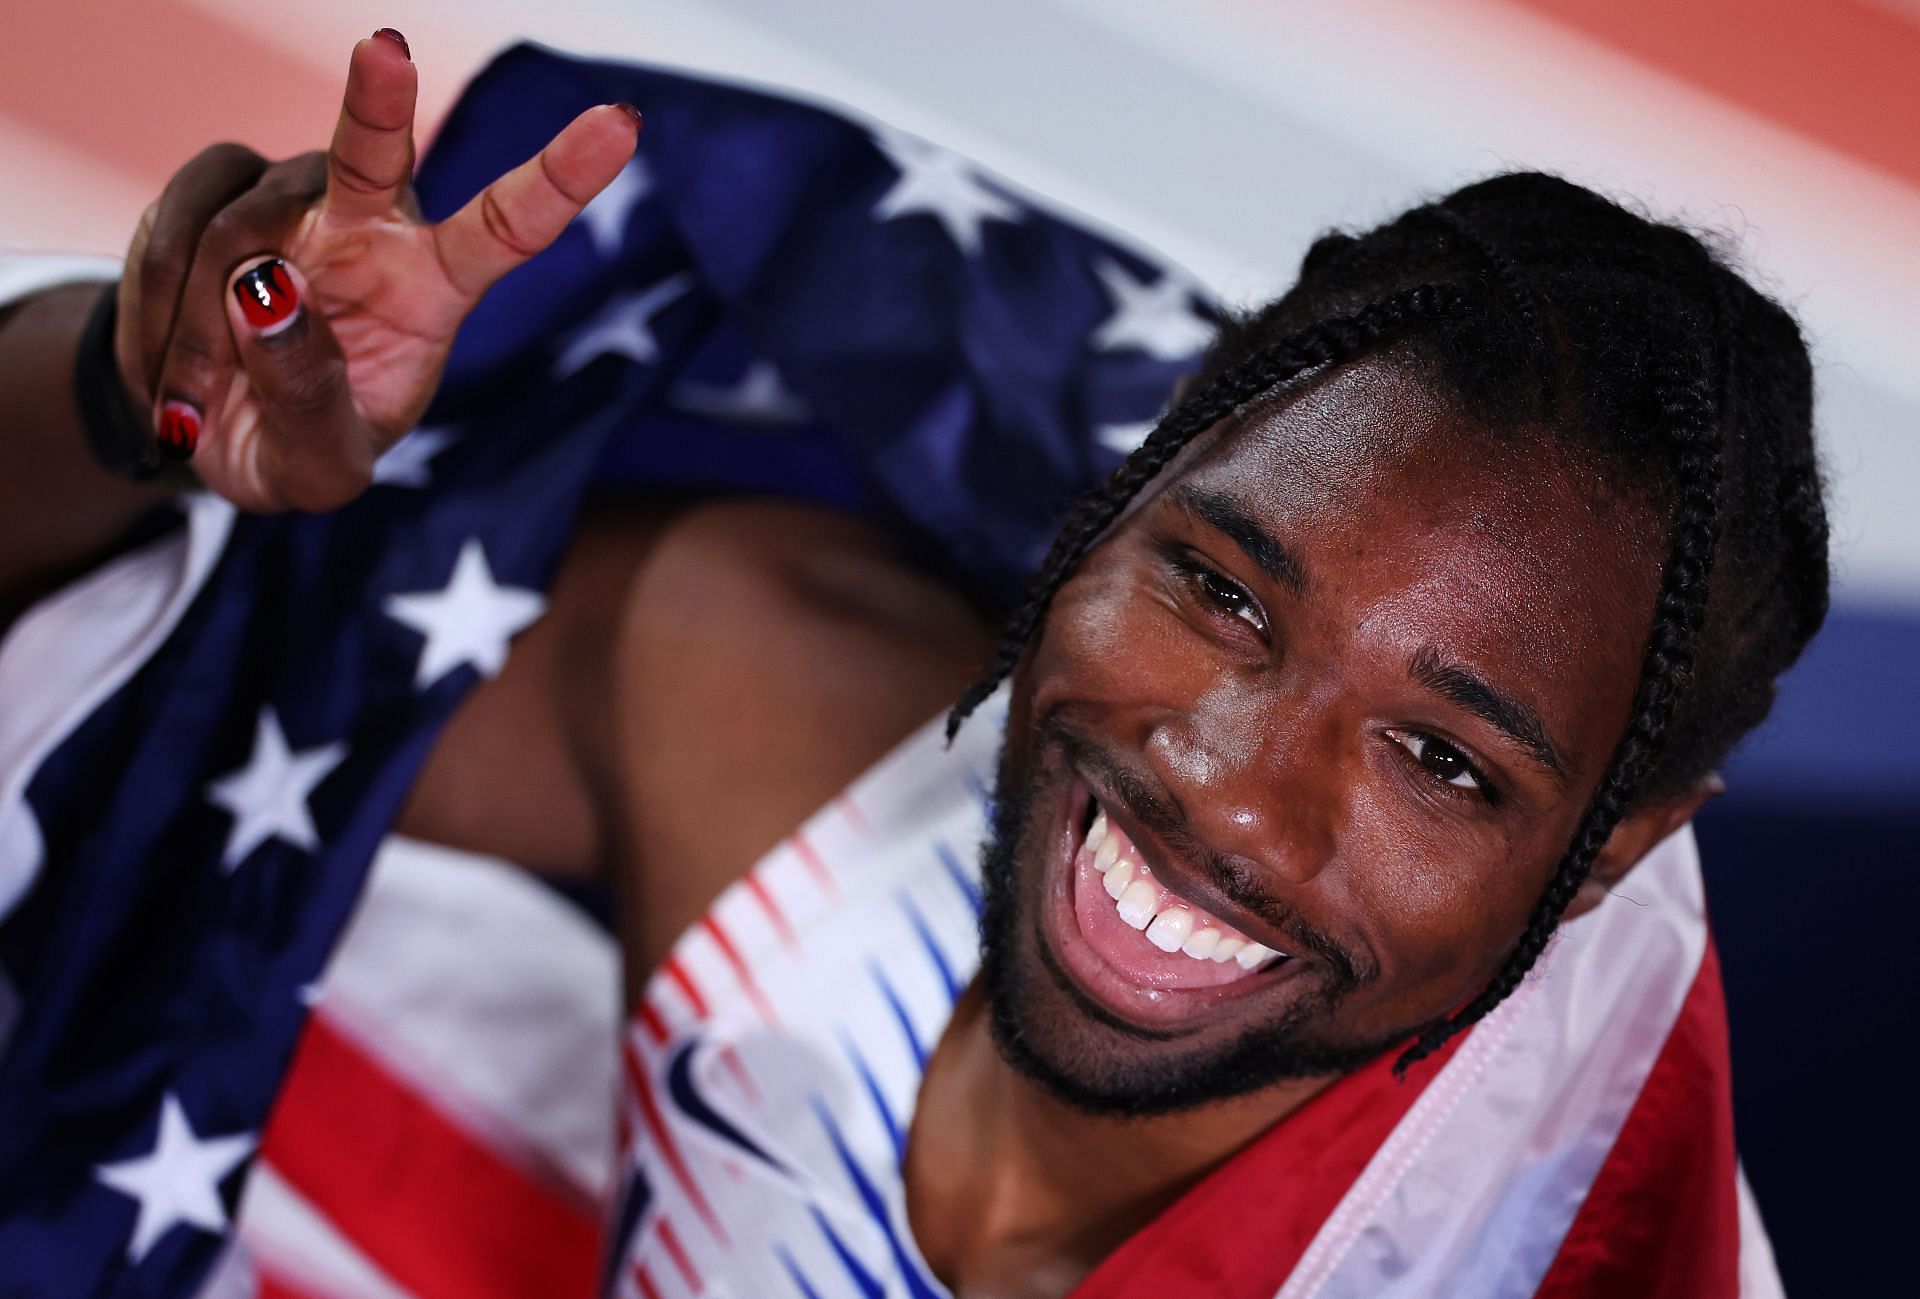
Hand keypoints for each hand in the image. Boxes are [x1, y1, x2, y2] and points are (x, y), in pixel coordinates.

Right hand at [117, 31, 639, 510]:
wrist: (206, 437)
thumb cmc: (295, 447)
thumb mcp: (318, 466)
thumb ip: (308, 397)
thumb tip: (267, 289)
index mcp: (433, 288)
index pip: (509, 226)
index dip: (563, 175)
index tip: (620, 124)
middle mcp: (374, 224)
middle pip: (376, 154)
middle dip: (378, 100)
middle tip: (385, 48)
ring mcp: (293, 200)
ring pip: (236, 233)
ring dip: (198, 333)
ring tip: (190, 405)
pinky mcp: (216, 190)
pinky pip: (170, 233)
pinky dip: (153, 315)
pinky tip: (163, 372)